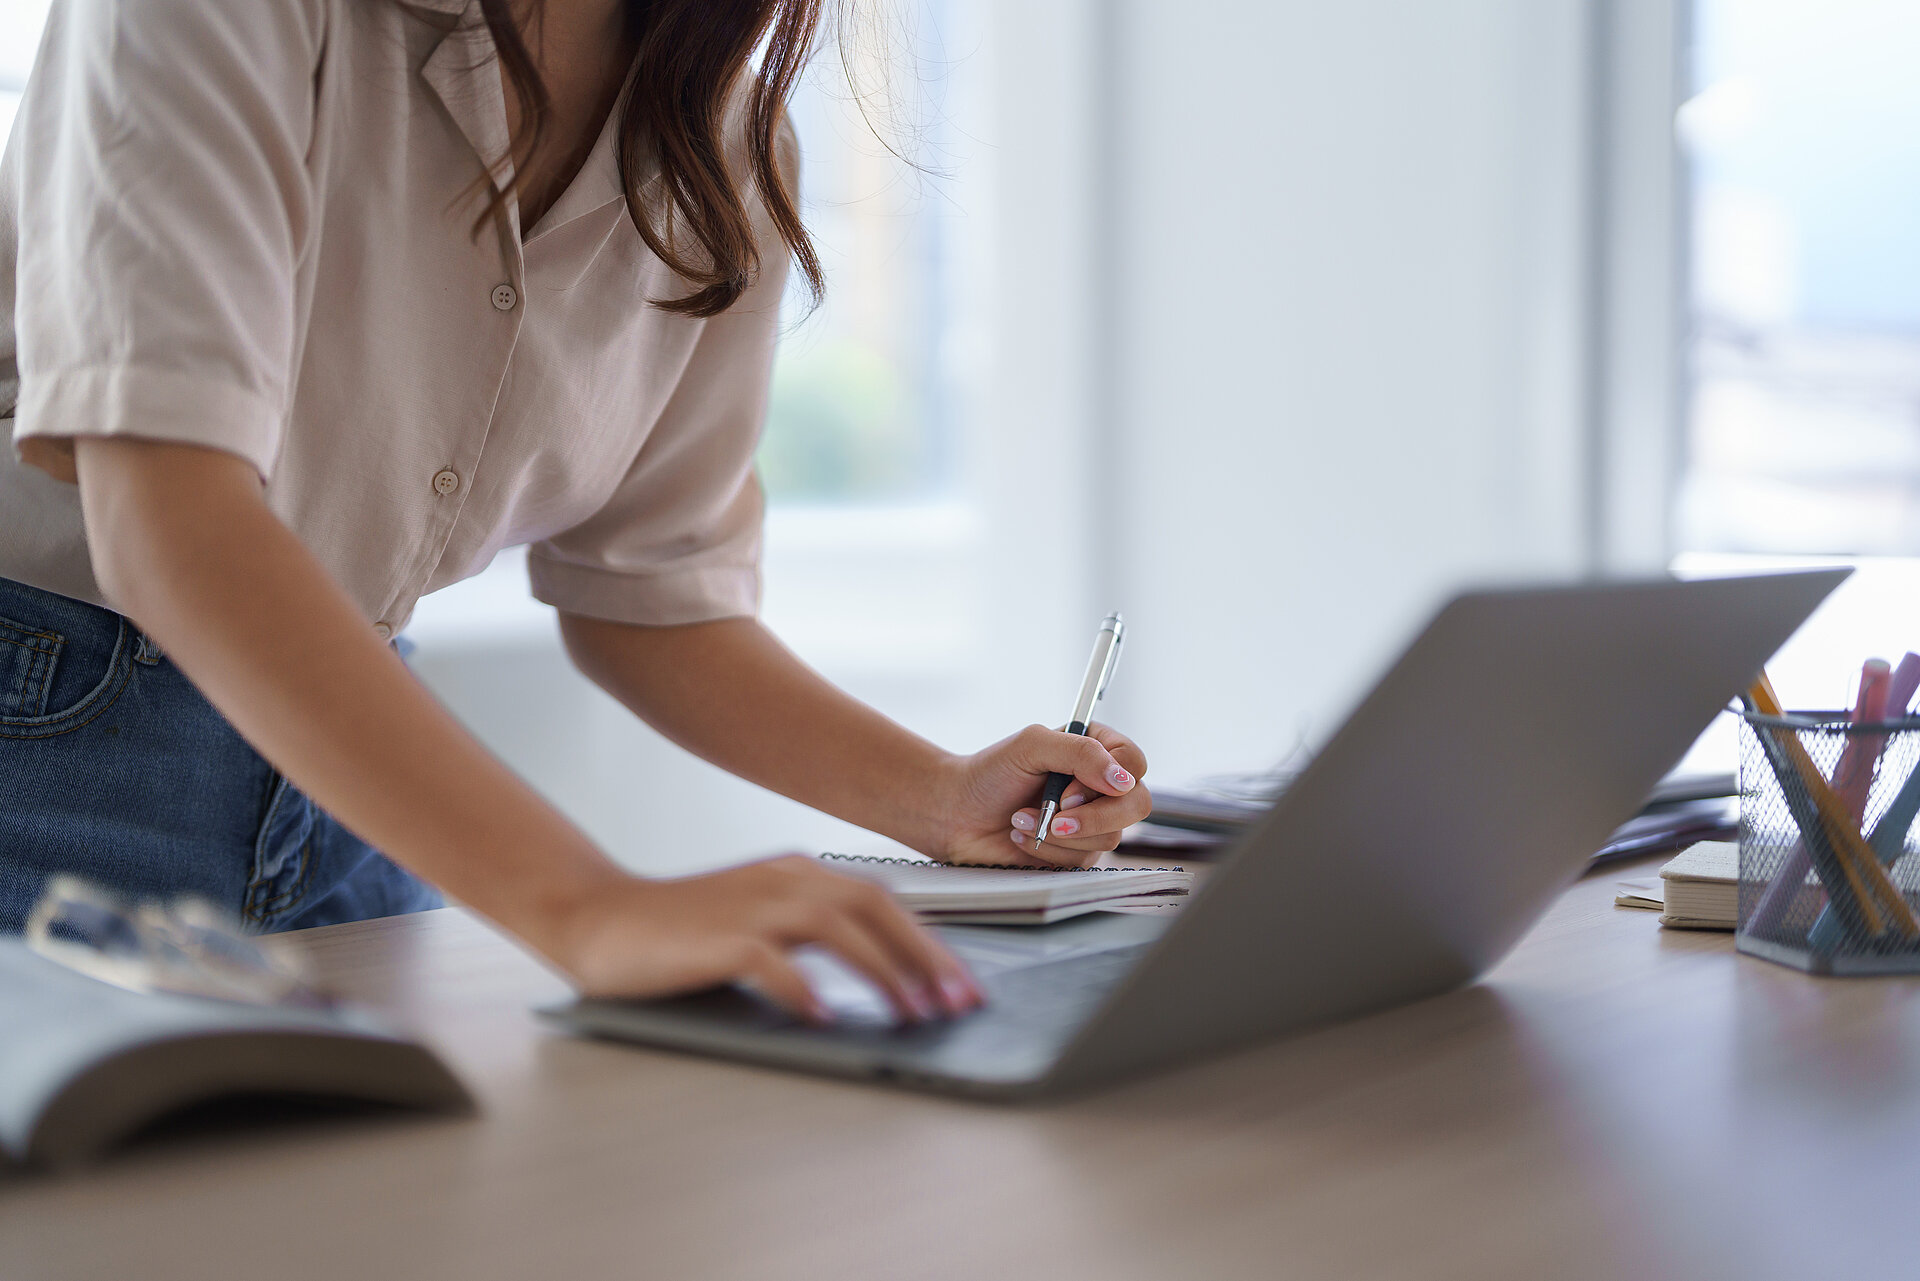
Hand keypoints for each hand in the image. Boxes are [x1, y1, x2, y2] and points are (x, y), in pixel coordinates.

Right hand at [549, 856, 982, 1022]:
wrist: (601, 918)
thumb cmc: (685, 931)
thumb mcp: (761, 920)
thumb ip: (812, 936)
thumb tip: (885, 977)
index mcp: (799, 872)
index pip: (883, 901)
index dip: (929, 941)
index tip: (963, 984)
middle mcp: (783, 879)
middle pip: (874, 907)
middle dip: (925, 956)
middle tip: (957, 1002)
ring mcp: (750, 904)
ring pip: (836, 927)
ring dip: (882, 971)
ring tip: (912, 1014)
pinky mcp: (715, 937)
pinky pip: (770, 960)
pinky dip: (802, 987)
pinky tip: (824, 1018)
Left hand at [935, 723, 1151, 866]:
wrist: (956, 814)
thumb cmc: (990, 773)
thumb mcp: (1032, 745)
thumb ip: (1080, 752)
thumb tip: (1122, 780)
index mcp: (1095, 749)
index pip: (1133, 763)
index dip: (1110, 779)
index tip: (1069, 789)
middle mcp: (1099, 785)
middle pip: (1136, 804)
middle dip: (1094, 816)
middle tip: (1056, 816)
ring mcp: (1091, 820)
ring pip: (1111, 837)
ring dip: (1060, 833)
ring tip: (1022, 819)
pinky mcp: (1077, 851)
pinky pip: (1084, 860)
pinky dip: (1049, 851)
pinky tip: (1023, 835)